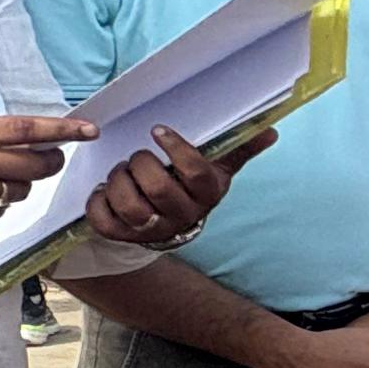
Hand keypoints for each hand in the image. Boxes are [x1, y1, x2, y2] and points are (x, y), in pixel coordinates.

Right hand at [0, 107, 90, 222]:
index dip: (60, 131)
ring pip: (14, 192)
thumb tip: (16, 135)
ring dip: (24, 183)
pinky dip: (0, 202)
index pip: (22, 129)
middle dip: (50, 162)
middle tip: (54, 158)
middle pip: (28, 166)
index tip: (87, 130)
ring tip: (16, 173)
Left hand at [77, 123, 249, 247]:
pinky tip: (104, 190)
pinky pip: (104, 221)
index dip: (175, 149)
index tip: (158, 131)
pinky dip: (97, 201)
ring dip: (118, 181)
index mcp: (206, 194)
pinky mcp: (124, 236)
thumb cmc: (191, 185)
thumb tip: (270, 131)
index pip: (195, 172)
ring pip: (130, 206)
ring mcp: (152, 229)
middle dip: (140, 164)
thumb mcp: (216, 167)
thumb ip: (239, 147)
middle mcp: (182, 215)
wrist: (172, 222)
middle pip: (159, 189)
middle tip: (136, 157)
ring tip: (120, 172)